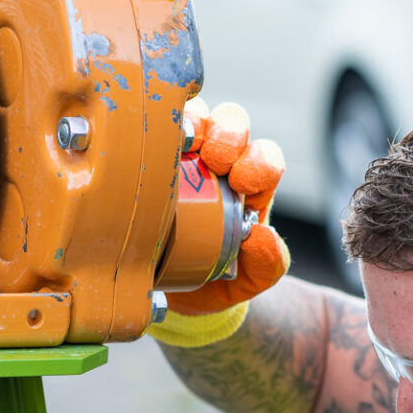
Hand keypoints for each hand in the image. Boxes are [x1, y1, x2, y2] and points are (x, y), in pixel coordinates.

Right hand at [171, 99, 289, 316]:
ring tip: (179, 150)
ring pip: (194, 116)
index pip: (265, 157)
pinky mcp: (151, 156)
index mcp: (252, 185)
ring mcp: (184, 155)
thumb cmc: (221, 279)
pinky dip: (150, 130)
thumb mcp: (253, 278)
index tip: (243, 184)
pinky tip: (144, 148)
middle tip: (214, 161)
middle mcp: (222, 162)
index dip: (258, 161)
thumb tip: (261, 236)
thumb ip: (268, 262)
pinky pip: (152, 130)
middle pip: (232, 123)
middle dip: (227, 135)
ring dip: (190, 125)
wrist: (178, 295)